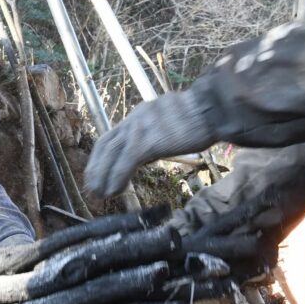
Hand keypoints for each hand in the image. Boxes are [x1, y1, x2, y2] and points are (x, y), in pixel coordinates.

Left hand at [84, 89, 216, 199]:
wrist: (213, 109)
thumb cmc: (200, 119)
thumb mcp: (170, 122)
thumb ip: (156, 134)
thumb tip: (149, 152)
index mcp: (140, 114)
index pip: (112, 136)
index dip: (101, 156)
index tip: (96, 171)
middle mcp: (135, 118)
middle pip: (106, 144)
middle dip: (96, 167)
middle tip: (91, 186)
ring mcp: (140, 129)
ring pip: (112, 153)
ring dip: (102, 176)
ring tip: (99, 193)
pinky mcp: (148, 141)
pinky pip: (126, 162)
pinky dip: (117, 178)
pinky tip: (114, 191)